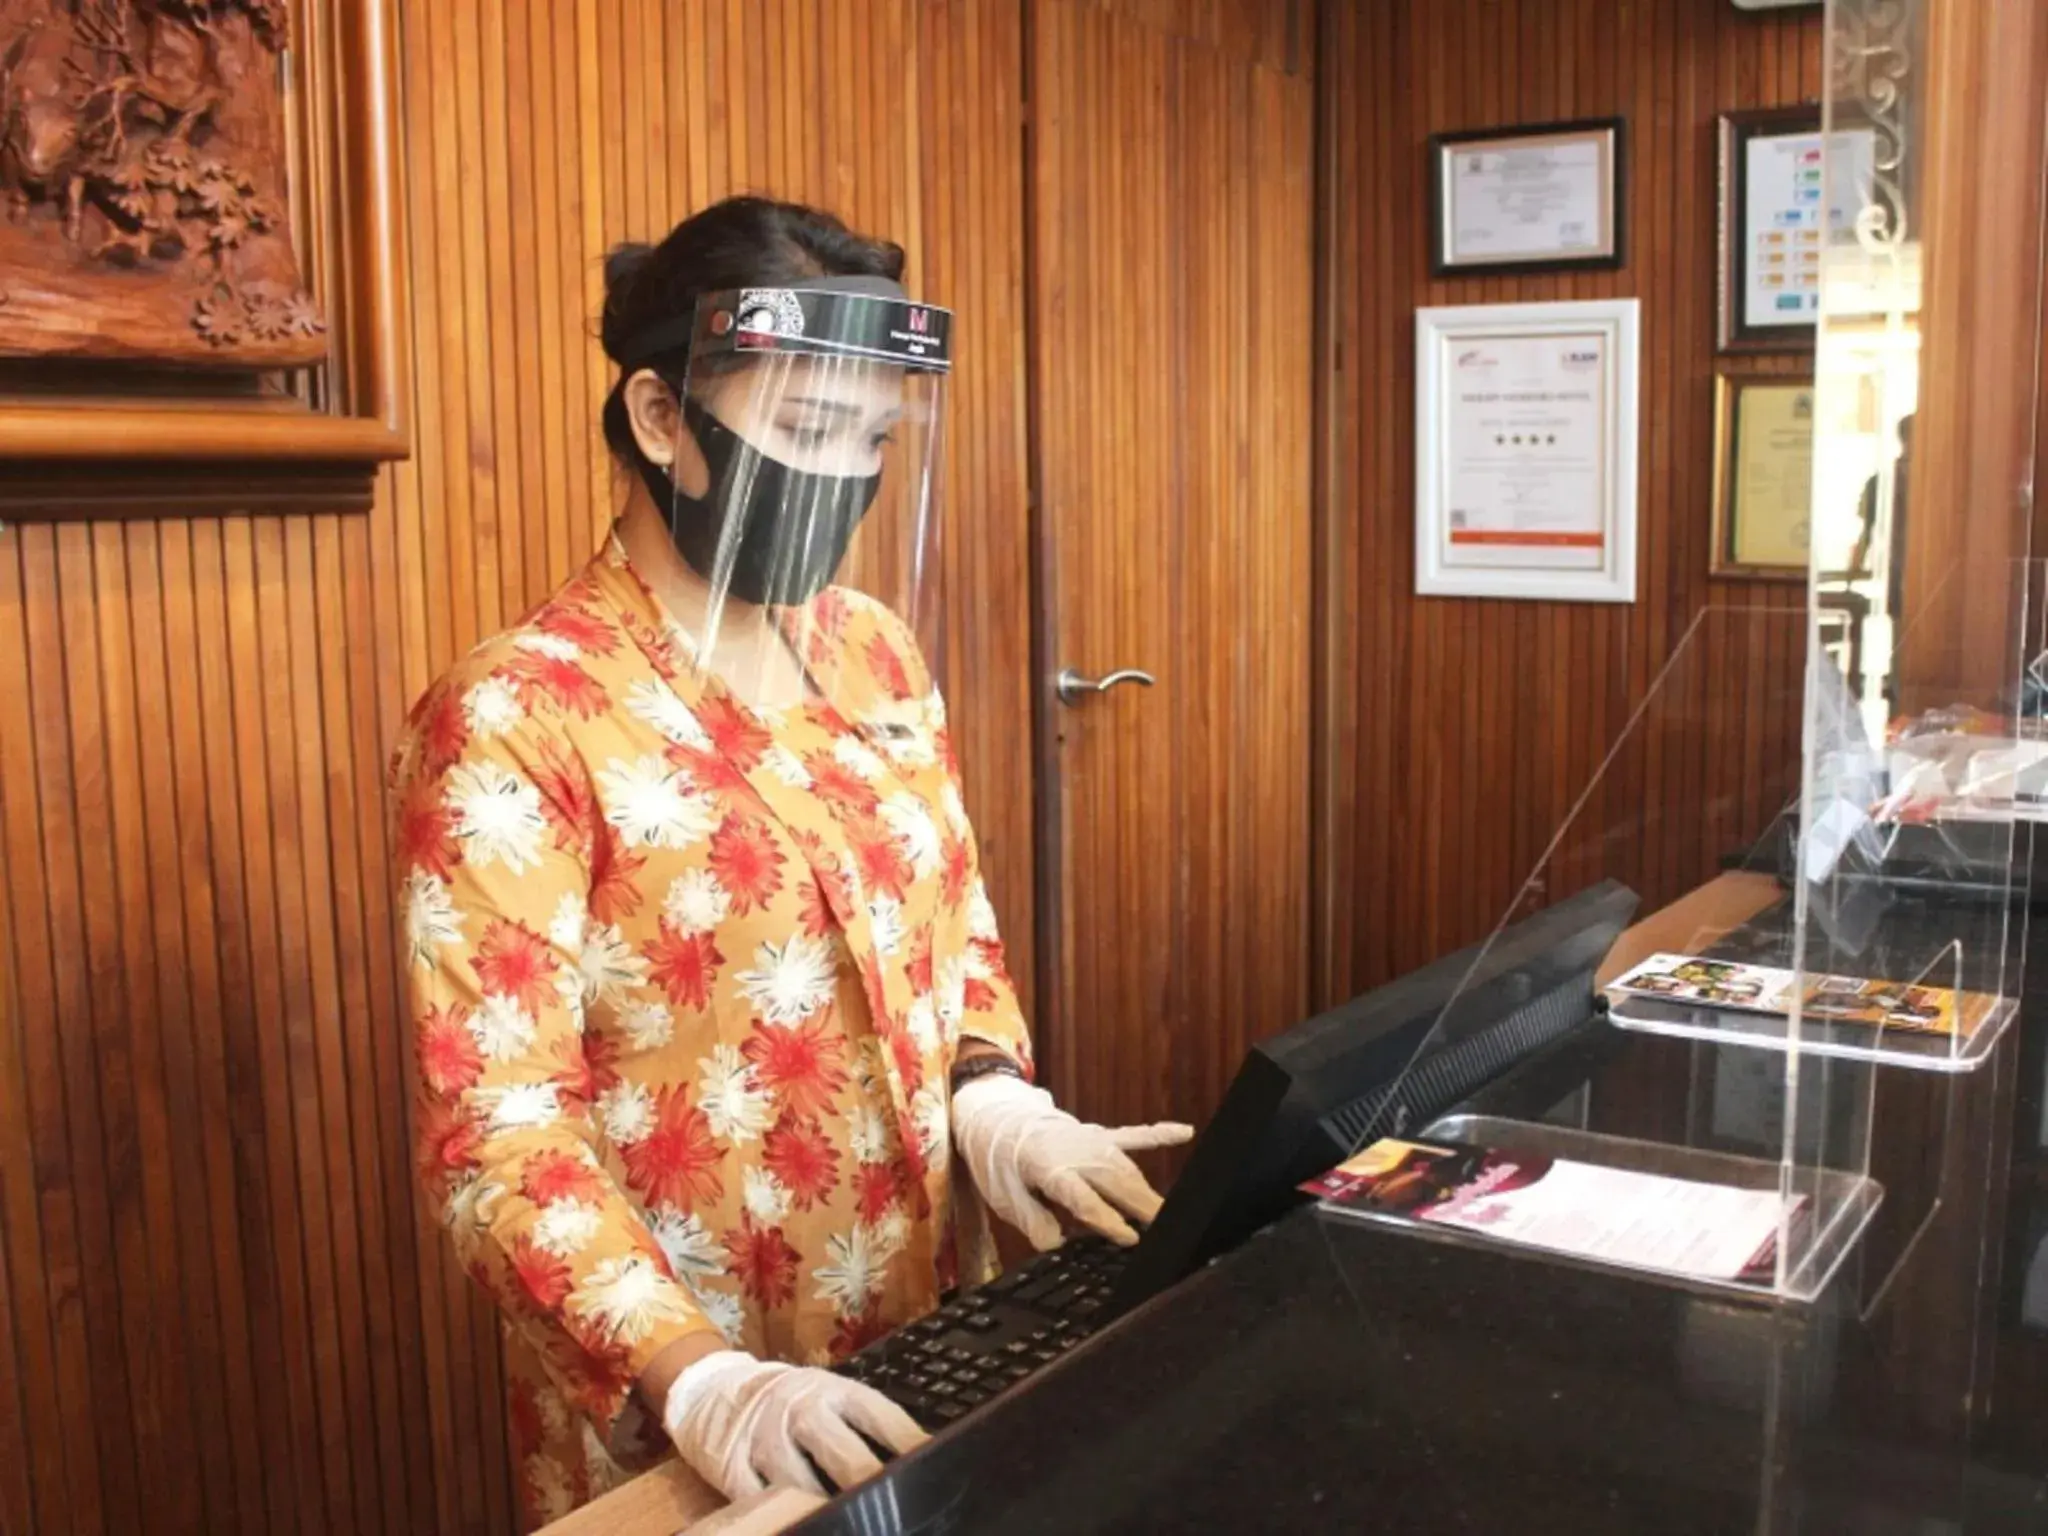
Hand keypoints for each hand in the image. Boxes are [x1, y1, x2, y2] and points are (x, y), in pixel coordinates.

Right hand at [661, 1350, 926, 1499]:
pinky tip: (801, 1523)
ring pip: (800, 1484)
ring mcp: (763, 1438)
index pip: (881, 1418)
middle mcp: (799, 1410)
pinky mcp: (732, 1465)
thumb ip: (862, 1426)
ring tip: (851, 1525)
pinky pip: (759, 1500)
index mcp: (833, 1391)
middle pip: (845, 1456)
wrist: (712, 1387)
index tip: (934, 1470)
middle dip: (872, 1487)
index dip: (910, 1446)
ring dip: (825, 1510)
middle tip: (895, 1510)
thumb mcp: (825, 1397)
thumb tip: (917, 1459)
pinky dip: (781, 1517)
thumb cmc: (788, 1401)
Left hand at [951, 1075, 1192, 1248]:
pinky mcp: (1099, 1134)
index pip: (1084, 1199)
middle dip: (1141, 1206)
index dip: (1109, 1220)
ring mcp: (1091, 1141)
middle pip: (1115, 1182)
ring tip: (1170, 1215)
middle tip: (1166, 1232)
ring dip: (1147, 1190)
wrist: (997, 1116)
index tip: (1130, 1239)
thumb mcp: (1003, 1198)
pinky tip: (1185, 1132)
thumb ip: (1032, 1221)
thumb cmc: (1000, 1160)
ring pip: (1127, 1166)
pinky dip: (1159, 1134)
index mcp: (1050, 1169)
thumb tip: (1056, 1244)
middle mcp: (1076, 1153)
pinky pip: (1133, 1134)